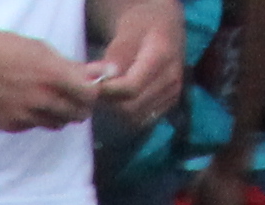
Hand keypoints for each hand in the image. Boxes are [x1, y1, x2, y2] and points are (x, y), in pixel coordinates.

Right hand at [0, 26, 98, 127]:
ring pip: (56, 124)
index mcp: (53, 76)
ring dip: (57, 115)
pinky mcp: (11, 125)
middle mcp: (41, 100)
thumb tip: (101, 73)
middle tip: (71, 99)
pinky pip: (32, 126)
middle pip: (76, 115)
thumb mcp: (42, 50)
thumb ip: (71, 66)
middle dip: (78, 107)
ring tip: (45, 100)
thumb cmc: (6, 49)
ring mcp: (25, 116)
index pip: (89, 96)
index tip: (87, 91)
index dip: (91, 95)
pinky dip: (33, 118)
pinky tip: (22, 102)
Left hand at [90, 6, 188, 122]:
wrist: (163, 28)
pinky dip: (126, 115)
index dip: (107, 90)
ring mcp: (172, 94)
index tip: (92, 82)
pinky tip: (119, 98)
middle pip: (131, 107)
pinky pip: (142, 120)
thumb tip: (102, 77)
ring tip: (107, 91)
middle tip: (96, 88)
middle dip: (109, 101)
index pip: (131, 88)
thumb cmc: (142, 25)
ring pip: (135, 118)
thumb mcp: (127, 31)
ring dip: (116, 110)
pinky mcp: (169, 104)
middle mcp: (172, 79)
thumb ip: (117, 54)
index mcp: (162, 57)